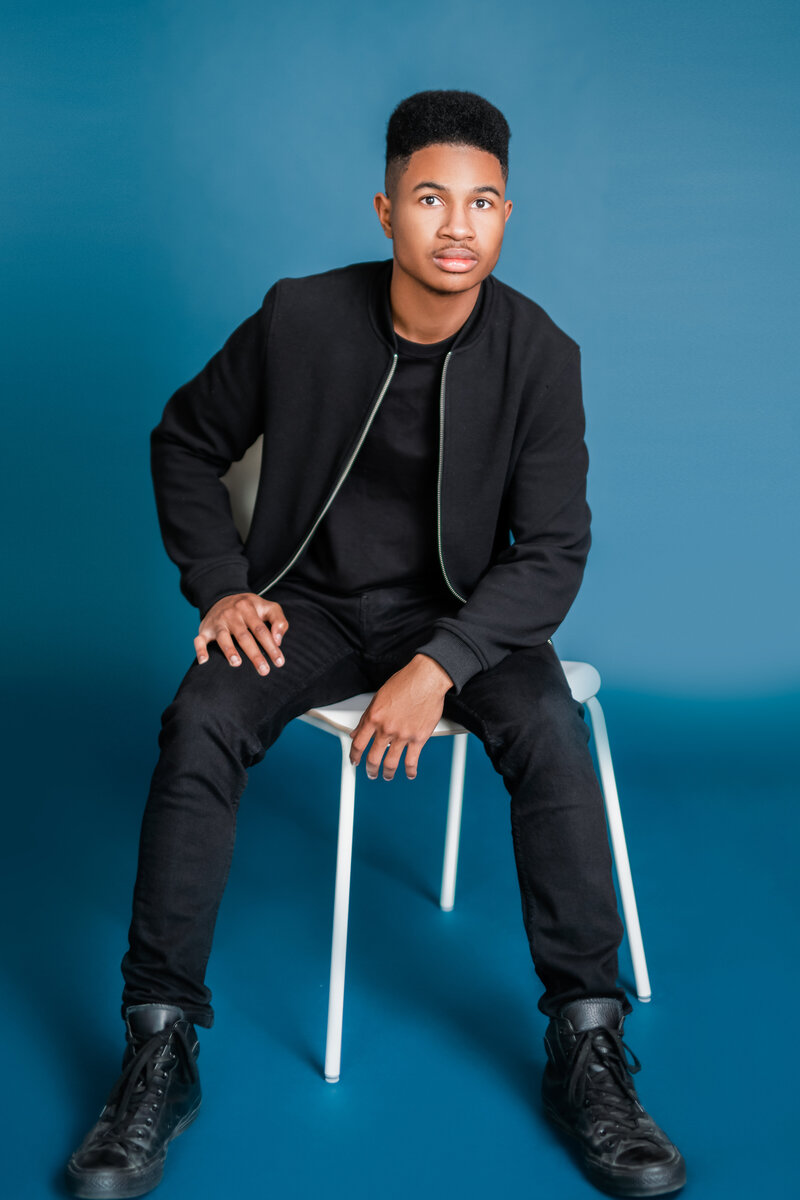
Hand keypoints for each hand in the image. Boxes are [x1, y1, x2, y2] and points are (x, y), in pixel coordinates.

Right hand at [195, 593, 288, 674]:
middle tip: (264, 671)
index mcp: (248, 608)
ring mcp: (217, 622)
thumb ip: (279, 621)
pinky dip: (200, 650)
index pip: (261, 629)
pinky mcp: (205, 629)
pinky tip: (204, 662)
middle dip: (255, 654)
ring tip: (237, 663)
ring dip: (229, 650)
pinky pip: (199, 640)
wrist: (222, 596)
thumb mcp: (268, 607)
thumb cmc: (250, 608)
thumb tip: (278, 641)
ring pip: (223, 637)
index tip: (279, 662)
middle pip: (244, 636)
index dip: (271, 646)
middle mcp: (232, 614)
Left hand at [349, 654, 453, 780]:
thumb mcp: (378, 698)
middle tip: (371, 773)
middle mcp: (387, 728)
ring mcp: (403, 735)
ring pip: (391, 763)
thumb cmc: (405, 683)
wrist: (427, 678)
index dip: (354, 755)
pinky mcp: (419, 738)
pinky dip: (410, 771)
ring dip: (387, 773)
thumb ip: (367, 718)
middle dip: (371, 769)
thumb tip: (356, 732)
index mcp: (374, 717)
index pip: (358, 743)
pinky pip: (412, 760)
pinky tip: (409, 773)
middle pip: (373, 758)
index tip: (355, 760)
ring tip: (387, 775)